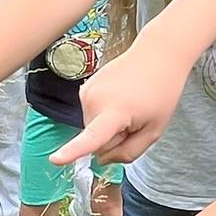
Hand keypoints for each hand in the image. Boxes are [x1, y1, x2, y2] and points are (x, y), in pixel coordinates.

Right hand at [55, 51, 187, 165]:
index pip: (92, 137)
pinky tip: (120, 98)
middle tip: (135, 118)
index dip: (73, 150)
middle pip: (97, 140)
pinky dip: (104, 113)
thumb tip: (101, 159)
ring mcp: (87, 92)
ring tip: (128, 105)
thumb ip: (129, 153)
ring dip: (109, 124)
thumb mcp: (153, 131)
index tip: (55, 159)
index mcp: (115, 112)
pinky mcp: (85, 88)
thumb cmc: (160, 94)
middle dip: (114, 137)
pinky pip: (91, 115)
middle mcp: (95, 100)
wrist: (157, 56)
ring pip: (92, 128)